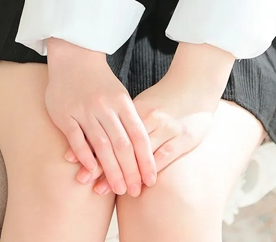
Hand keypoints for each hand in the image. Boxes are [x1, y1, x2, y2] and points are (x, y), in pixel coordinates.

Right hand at [45, 38, 156, 196]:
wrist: (75, 57)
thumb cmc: (101, 83)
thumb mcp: (120, 96)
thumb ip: (129, 121)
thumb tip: (144, 152)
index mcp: (122, 102)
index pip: (138, 136)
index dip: (145, 159)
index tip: (151, 180)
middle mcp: (106, 107)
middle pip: (122, 144)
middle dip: (130, 171)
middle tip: (135, 192)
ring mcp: (85, 110)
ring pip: (101, 145)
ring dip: (111, 170)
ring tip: (118, 189)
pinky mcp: (65, 114)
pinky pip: (76, 139)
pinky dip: (84, 156)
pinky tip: (91, 172)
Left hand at [68, 68, 219, 195]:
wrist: (193, 84)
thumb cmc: (162, 98)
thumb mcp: (139, 105)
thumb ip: (119, 121)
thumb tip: (90, 139)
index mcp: (134, 107)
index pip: (111, 134)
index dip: (96, 154)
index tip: (82, 173)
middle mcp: (150, 116)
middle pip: (124, 145)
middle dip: (108, 170)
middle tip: (95, 189)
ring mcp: (168, 126)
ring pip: (143, 154)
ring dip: (130, 174)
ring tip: (118, 192)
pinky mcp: (184, 136)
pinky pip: (165, 156)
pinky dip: (152, 169)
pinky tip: (145, 183)